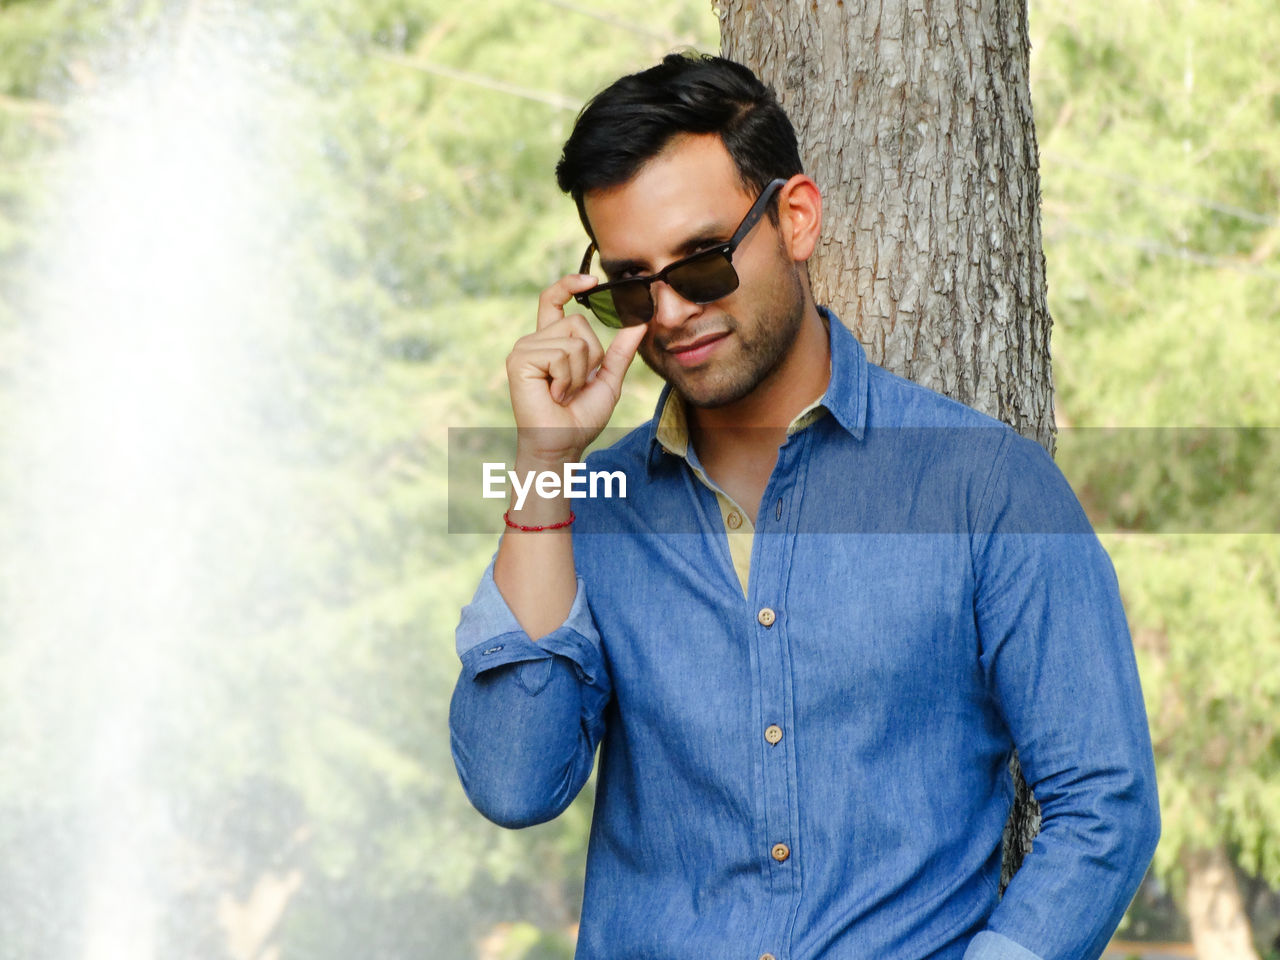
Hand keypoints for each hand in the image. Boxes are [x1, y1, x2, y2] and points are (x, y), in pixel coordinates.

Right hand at [505, 274, 646, 463]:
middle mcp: (535, 340)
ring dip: (578, 373)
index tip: (592, 280)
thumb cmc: (581, 417)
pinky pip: (560, 354)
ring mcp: (524, 349)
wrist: (563, 443)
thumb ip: (620, 351)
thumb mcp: (609, 379)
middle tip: (575, 385)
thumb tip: (640, 322)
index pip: (553, 300)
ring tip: (564, 393)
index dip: (569, 285)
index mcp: (551, 341)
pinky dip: (566, 379)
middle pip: (577, 322)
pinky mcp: (519, 360)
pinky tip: (555, 395)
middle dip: (590, 356)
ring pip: (572, 340)